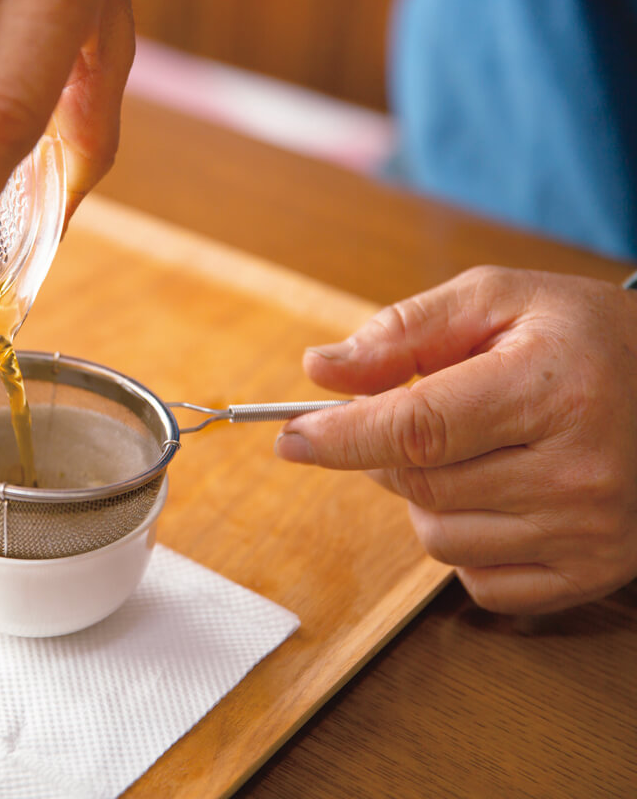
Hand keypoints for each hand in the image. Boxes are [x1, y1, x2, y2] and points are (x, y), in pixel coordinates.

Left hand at [275, 265, 636, 613]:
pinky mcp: (590, 576)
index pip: (418, 428)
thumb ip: (407, 330)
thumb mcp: (504, 300)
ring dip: (425, 496)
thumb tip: (322, 370)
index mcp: (554, 390)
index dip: (341, 436)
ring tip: (472, 451)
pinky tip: (500, 497)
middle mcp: (578, 472)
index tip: (290, 437)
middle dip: (388, 450)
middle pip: (417, 484)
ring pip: (438, 537)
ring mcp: (589, 534)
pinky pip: (476, 582)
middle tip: (418, 415)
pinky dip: (465, 542)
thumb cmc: (592, 340)